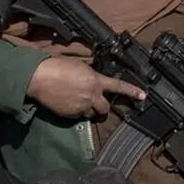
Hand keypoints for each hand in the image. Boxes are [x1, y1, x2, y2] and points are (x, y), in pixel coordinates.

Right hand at [27, 57, 145, 118]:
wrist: (41, 77)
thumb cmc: (59, 67)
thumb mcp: (81, 68)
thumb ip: (93, 76)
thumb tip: (97, 82)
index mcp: (96, 81)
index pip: (118, 86)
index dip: (132, 91)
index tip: (143, 96)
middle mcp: (91, 95)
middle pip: (105, 108)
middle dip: (102, 107)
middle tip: (95, 102)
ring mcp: (81, 107)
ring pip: (90, 114)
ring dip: (87, 109)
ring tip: (76, 100)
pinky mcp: (70, 115)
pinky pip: (77, 116)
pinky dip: (74, 112)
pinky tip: (66, 102)